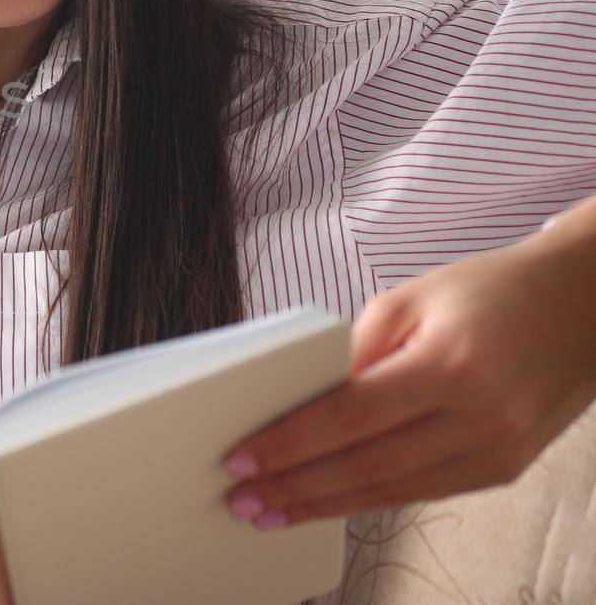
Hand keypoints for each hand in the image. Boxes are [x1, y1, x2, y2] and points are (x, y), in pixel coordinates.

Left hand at [218, 216, 595, 529]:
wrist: (581, 309)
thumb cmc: (489, 293)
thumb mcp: (409, 299)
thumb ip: (352, 350)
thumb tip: (299, 399)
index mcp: (450, 365)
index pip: (350, 417)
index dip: (290, 444)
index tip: (241, 459)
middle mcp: (480, 417)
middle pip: (367, 465)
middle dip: (296, 487)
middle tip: (242, 499)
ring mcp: (497, 450)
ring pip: (392, 491)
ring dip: (325, 505)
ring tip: (272, 511)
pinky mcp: (502, 468)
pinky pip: (422, 492)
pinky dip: (369, 499)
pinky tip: (327, 501)